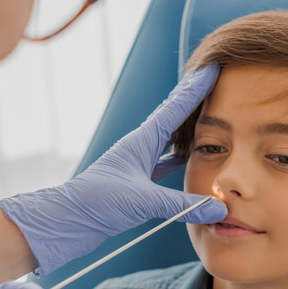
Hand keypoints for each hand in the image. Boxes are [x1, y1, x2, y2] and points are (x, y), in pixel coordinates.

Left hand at [0, 65, 226, 275]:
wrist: (68, 220)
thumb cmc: (98, 203)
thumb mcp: (144, 202)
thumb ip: (184, 205)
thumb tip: (219, 209)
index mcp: (141, 142)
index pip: (175, 109)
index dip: (196, 89)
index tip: (213, 68)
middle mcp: (139, 148)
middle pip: (172, 118)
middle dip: (192, 100)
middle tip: (212, 82)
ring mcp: (136, 164)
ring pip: (168, 141)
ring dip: (186, 129)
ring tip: (206, 117)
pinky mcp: (134, 183)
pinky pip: (162, 164)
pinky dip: (178, 159)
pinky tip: (187, 160)